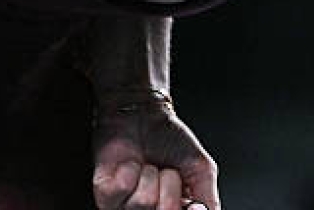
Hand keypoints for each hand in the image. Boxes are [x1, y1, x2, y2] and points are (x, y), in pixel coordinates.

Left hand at [92, 102, 219, 209]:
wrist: (144, 113)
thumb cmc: (172, 140)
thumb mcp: (201, 170)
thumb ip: (209, 201)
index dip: (188, 209)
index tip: (192, 202)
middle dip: (171, 188)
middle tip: (168, 172)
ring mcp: (124, 207)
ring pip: (142, 204)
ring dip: (150, 175)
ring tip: (148, 165)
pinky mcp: (104, 193)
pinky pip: (120, 189)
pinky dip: (129, 170)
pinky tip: (131, 164)